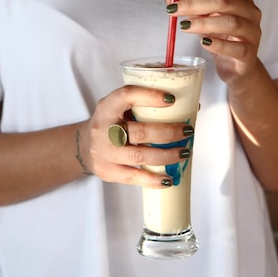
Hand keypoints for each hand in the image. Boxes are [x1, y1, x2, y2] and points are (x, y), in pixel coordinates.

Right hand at [78, 86, 192, 187]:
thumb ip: (148, 106)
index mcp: (108, 106)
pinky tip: (168, 179)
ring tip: (184, 153)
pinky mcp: (107, 171)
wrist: (85, 145)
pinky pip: (133, 177)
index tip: (172, 99)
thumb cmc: (112, 123)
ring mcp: (104, 152)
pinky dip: (153, 180)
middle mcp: (103, 128)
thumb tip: (192, 108)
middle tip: (188, 132)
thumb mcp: (121, 107)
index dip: (150, 96)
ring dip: (166, 156)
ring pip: (140, 156)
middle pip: (140, 131)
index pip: (127, 96)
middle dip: (168, 133)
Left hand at [166, 0, 261, 83]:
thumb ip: (191, 6)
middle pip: (223, 0)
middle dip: (194, 3)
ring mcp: (253, 32)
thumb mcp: (205, 17)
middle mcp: (250, 10)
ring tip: (184, 26)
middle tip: (174, 9)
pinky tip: (203, 43)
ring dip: (203, 23)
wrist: (236, 64)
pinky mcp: (249, 53)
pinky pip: (235, 48)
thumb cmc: (221, 37)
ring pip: (230, 22)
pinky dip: (217, 44)